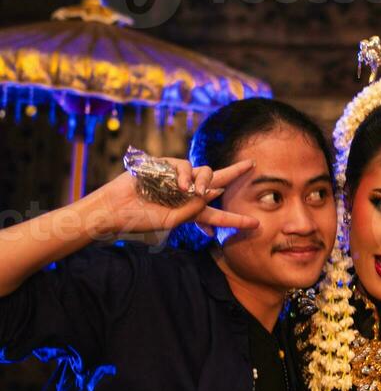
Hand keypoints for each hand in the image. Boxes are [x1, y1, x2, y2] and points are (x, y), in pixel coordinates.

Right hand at [94, 158, 259, 236]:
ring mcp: (176, 178)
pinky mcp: (165, 165)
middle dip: (234, 173)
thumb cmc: (141, 219)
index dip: (235, 220)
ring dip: (205, 181)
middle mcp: (186, 194)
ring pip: (203, 171)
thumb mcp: (172, 220)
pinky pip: (185, 166)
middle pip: (215, 182)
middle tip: (251, 165)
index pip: (217, 216)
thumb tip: (213, 189)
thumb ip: (194, 208)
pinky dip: (186, 175)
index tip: (254, 224)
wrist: (116, 208)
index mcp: (190, 212)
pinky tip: (180, 186)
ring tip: (197, 192)